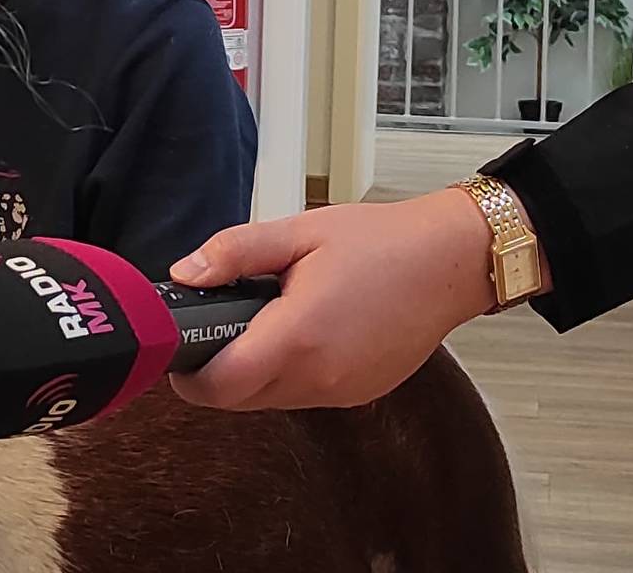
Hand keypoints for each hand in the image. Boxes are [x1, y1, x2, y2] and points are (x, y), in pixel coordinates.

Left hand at [165, 188, 499, 410]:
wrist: (450, 262)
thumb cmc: (381, 242)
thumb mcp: (298, 232)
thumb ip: (235, 253)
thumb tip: (185, 274)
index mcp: (297, 336)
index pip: (218, 386)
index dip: (188, 374)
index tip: (181, 349)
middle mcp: (318, 377)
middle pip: (238, 400)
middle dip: (218, 371)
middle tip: (222, 324)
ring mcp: (340, 392)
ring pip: (270, 401)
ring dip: (254, 373)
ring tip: (269, 320)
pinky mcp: (358, 395)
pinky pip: (304, 396)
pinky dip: (290, 374)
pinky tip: (306, 333)